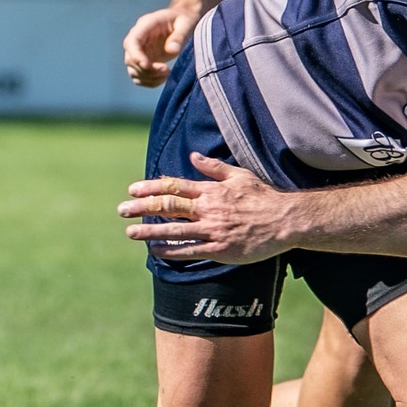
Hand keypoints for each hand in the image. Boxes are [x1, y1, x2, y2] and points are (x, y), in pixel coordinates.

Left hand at [119, 153, 290, 262]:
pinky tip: (154, 250)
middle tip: (122, 210)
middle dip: (142, 208)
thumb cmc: (264, 197)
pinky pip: (189, 250)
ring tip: (130, 231)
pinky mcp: (220, 249)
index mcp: (211, 190)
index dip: (151, 188)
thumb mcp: (239, 175)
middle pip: (168, 206)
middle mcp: (208, 209)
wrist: (285, 220)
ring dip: (149, 231)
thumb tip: (194, 156)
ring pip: (174, 229)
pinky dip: (170, 250)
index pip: (174, 186)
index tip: (132, 190)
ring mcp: (212, 230)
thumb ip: (214, 167)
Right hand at [122, 5, 199, 87]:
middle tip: (166, 70)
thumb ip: (179, 36)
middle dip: (146, 70)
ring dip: (148, 77)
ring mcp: (140, 51)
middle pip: (130, 59)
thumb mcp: (186, 23)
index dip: (135, 55)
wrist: (184, 19)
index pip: (131, 42)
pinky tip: (163, 78)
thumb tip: (171, 51)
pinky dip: (149, 82)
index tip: (147, 65)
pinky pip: (139, 76)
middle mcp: (139, 39)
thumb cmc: (185, 19)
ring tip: (167, 73)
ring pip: (133, 70)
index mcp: (146, 25)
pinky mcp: (145, 61)